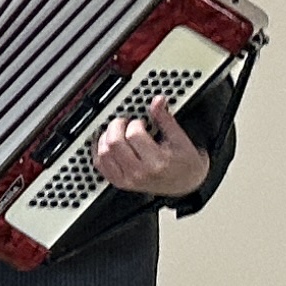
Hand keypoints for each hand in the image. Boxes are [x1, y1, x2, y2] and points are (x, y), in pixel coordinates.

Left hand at [92, 98, 210, 200]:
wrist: (187, 185)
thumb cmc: (186, 164)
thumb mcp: (181, 139)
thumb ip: (166, 119)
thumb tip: (158, 101)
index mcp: (158, 161)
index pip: (134, 135)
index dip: (135, 123)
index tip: (140, 122)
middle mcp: (141, 172)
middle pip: (115, 143)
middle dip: (116, 126)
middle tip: (124, 122)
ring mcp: (128, 179)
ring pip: (103, 153)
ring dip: (105, 137)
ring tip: (116, 132)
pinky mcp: (120, 182)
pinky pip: (100, 164)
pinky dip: (98, 150)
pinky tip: (106, 142)